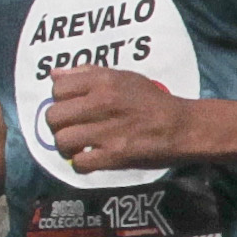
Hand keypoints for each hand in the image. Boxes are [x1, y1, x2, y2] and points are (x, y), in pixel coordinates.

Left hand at [39, 67, 192, 174]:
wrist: (183, 127)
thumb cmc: (152, 101)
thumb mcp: (124, 77)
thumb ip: (88, 74)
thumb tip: (54, 74)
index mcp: (102, 82)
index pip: (57, 89)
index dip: (61, 100)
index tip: (72, 108)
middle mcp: (102, 104)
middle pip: (54, 116)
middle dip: (59, 125)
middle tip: (72, 128)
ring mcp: (107, 131)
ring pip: (62, 140)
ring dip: (67, 146)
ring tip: (79, 146)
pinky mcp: (115, 155)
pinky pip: (79, 162)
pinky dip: (81, 163)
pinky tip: (91, 158)